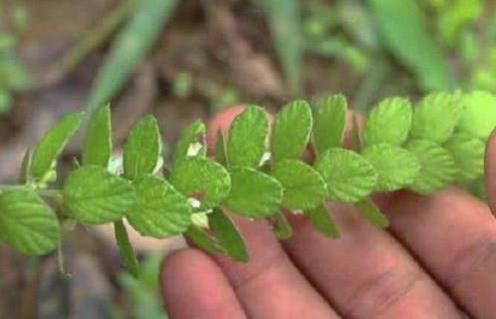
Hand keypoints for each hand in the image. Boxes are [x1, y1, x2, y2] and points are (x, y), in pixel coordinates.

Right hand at [161, 107, 495, 317]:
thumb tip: (489, 131)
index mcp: (488, 302)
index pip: (428, 226)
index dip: (372, 170)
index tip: (321, 122)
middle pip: (345, 260)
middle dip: (286, 197)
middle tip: (231, 143)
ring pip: (288, 307)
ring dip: (236, 253)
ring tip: (194, 195)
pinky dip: (215, 318)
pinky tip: (183, 273)